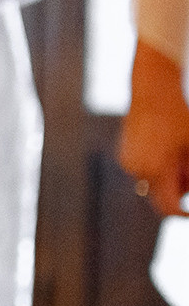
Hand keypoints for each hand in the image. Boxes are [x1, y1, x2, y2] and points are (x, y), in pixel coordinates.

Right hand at [119, 45, 188, 216]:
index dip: (181, 214)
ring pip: (150, 183)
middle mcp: (138, 169)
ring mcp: (128, 161)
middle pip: (159, 196)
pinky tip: (163, 147)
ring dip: (166, 177)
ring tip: (177, 153)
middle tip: (187, 166)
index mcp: (157, 169)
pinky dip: (154, 166)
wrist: (154, 91)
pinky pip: (141, 170)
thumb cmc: (180, 117)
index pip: (167, 207)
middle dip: (177, 188)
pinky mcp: (123, 153)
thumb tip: (188, 191)